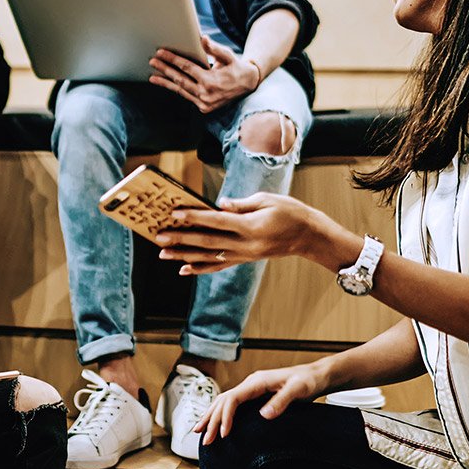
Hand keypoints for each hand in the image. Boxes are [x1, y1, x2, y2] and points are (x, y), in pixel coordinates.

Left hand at [149, 38, 260, 112]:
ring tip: (153, 77)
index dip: (172, 60)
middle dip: (164, 70)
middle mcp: (206, 94)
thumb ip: (214, 49)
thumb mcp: (228, 56)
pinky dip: (176, 89)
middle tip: (152, 62)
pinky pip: (186, 96)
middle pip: (180, 80)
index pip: (186, 68)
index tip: (160, 53)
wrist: (248, 85)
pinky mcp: (204, 108)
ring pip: (180, 91)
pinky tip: (167, 84)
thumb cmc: (236, 67)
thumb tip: (202, 39)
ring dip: (166, 83)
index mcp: (211, 81)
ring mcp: (204, 103)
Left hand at [155, 192, 331, 274]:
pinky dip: (200, 268)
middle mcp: (246, 245)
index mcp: (251, 227)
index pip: (217, 221)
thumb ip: (241, 204)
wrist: (309, 236)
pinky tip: (184, 269)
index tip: (175, 213)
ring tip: (164, 254)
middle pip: (208, 242)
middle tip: (160, 237)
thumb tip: (219, 204)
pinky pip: (219, 265)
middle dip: (182, 240)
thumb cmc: (290, 212)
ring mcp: (245, 255)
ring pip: (209, 257)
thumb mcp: (268, 200)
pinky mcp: (245, 259)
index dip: (195, 217)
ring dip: (185, 256)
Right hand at [195, 363, 327, 445]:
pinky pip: (232, 404)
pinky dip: (221, 414)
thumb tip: (264, 414)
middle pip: (223, 400)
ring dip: (212, 416)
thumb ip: (281, 401)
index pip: (232, 399)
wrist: (316, 375)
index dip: (225, 417)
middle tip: (205, 440)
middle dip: (212, 420)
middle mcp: (251, 383)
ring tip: (200, 431)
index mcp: (257, 382)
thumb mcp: (298, 390)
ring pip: (224, 401)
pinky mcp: (255, 395)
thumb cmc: (308, 381)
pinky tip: (216, 423)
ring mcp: (252, 388)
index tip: (223, 435)